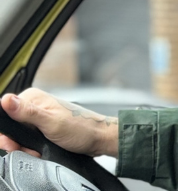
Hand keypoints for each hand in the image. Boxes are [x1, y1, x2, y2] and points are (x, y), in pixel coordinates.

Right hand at [0, 88, 118, 157]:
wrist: (99, 138)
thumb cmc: (82, 129)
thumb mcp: (52, 122)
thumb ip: (27, 112)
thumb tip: (6, 100)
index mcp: (33, 98)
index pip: (5, 114)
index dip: (7, 133)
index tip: (14, 144)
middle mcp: (34, 105)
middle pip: (11, 127)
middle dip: (17, 142)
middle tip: (29, 150)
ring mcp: (39, 116)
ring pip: (19, 135)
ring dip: (25, 146)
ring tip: (38, 150)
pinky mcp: (43, 126)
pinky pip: (28, 138)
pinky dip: (32, 147)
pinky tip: (40, 150)